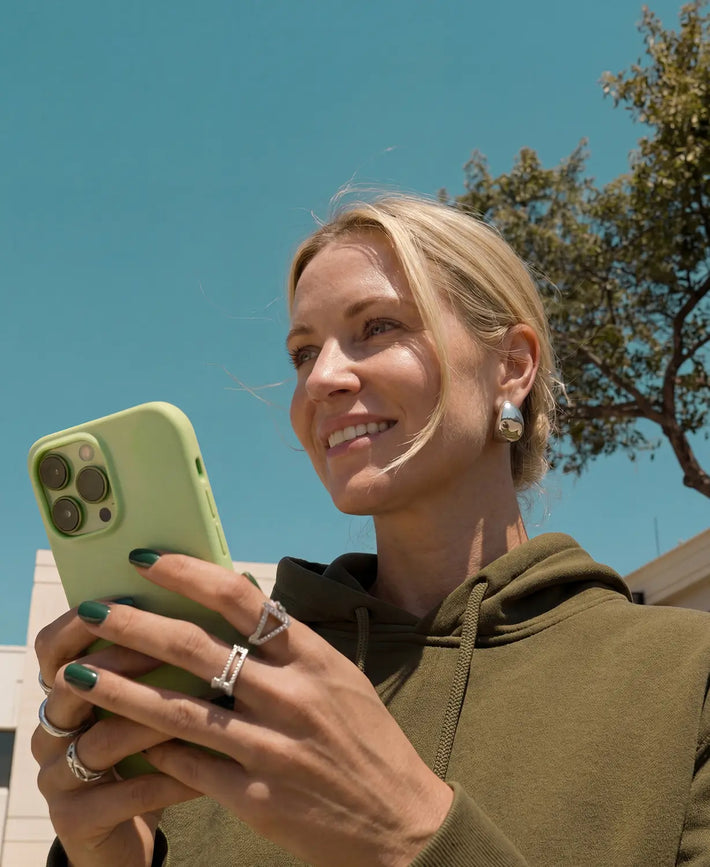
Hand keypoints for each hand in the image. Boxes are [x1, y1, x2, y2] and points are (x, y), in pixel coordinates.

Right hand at [32, 607, 198, 866]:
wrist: (126, 835)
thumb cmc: (147, 750)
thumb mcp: (148, 701)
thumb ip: (164, 657)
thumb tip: (214, 598)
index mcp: (64, 693)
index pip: (53, 647)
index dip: (83, 621)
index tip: (133, 598)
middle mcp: (51, 730)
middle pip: (73, 684)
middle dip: (126, 660)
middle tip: (180, 646)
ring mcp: (58, 777)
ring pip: (103, 738)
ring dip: (156, 719)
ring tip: (205, 707)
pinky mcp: (76, 819)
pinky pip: (126, 794)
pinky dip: (172, 778)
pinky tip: (208, 770)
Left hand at [61, 553, 452, 866]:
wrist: (400, 821)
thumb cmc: (367, 742)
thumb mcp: (339, 678)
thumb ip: (291, 646)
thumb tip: (237, 603)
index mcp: (314, 658)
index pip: (240, 600)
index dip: (186, 574)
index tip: (147, 560)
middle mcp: (292, 697)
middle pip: (196, 648)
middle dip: (135, 624)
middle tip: (93, 609)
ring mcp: (272, 749)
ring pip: (178, 710)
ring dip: (120, 689)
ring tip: (78, 673)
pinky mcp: (258, 799)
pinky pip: (191, 766)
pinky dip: (156, 750)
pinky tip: (127, 741)